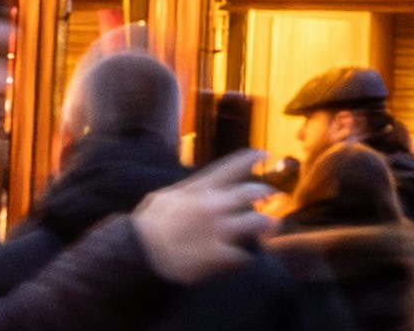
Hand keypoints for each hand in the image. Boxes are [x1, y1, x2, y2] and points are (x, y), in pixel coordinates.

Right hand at [139, 164, 271, 280]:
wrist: (139, 254)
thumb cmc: (148, 225)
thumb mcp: (166, 197)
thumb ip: (189, 190)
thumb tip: (200, 187)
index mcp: (200, 188)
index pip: (234, 165)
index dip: (254, 158)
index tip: (266, 155)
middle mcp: (213, 205)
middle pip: (253, 192)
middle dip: (268, 192)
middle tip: (273, 195)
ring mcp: (218, 231)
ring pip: (258, 222)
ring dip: (266, 224)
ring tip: (270, 225)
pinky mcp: (218, 256)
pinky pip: (244, 255)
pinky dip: (245, 257)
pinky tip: (243, 257)